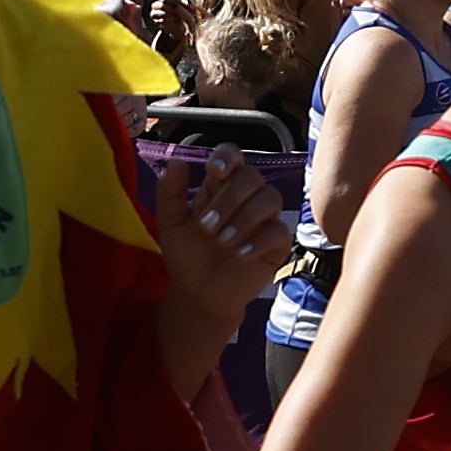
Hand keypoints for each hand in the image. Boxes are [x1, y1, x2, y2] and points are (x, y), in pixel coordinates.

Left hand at [146, 151, 298, 331]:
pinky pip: (280, 230)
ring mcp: (264, 219)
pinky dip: (259, 240)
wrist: (199, 294)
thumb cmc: (186, 255)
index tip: (215, 171)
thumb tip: (176, 163)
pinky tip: (240, 254)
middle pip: (252, 176)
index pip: (232, 157)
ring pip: (271, 198)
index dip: (228, 157)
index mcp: (219, 187)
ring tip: (222, 241)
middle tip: (207, 226)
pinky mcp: (277, 243)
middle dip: (230, 198)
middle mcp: (245, 198)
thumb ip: (170, 194)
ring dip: (245, 217)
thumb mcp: (171, 224)